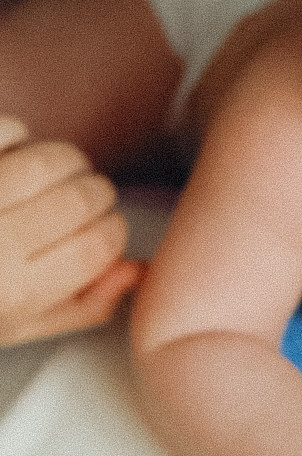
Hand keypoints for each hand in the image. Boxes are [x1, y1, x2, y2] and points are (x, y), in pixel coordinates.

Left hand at [0, 115, 140, 345]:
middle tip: (80, 201)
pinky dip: (18, 135)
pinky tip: (10, 156)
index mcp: (12, 292)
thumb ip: (79, 307)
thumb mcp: (11, 326)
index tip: (101, 232)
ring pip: (52, 158)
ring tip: (51, 175)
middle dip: (94, 195)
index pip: (102, 245)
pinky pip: (9, 128)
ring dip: (65, 161)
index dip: (112, 232)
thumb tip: (134, 269)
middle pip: (85, 198)